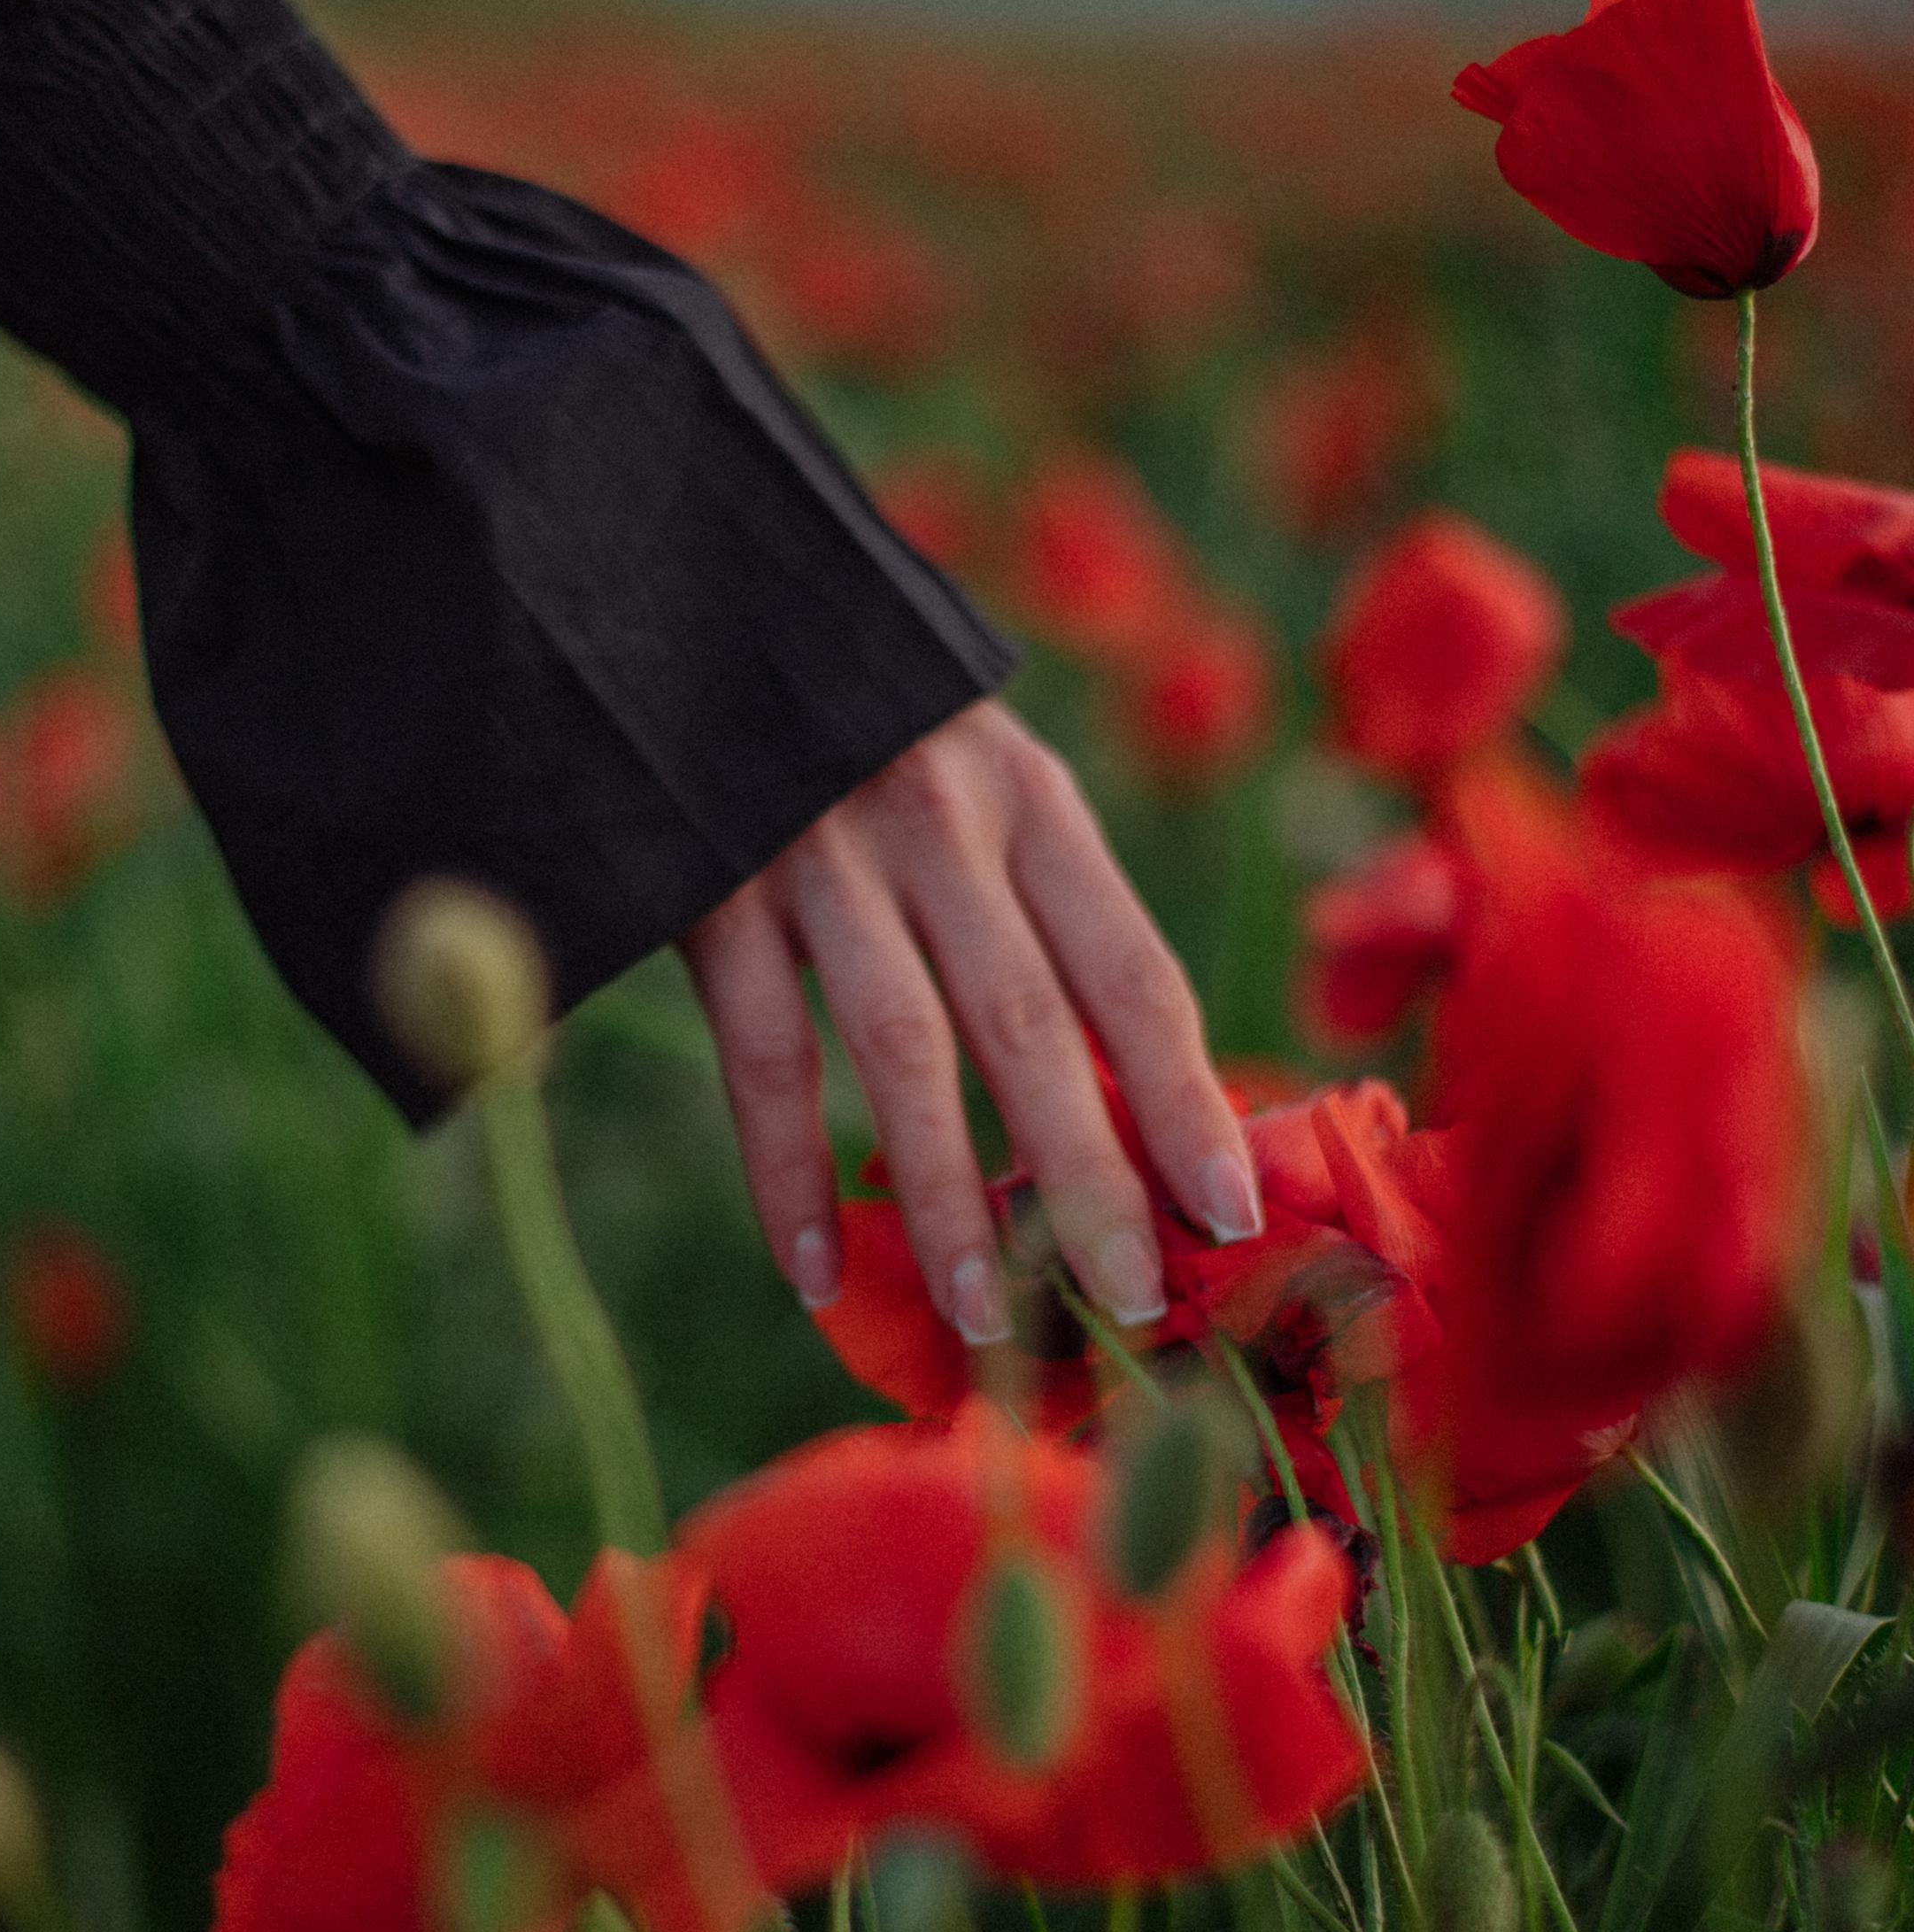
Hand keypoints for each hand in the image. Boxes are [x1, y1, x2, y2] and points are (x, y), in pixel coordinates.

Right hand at [677, 700, 1261, 1341]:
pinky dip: (787, 1173)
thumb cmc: (871, 730)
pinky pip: (762, 1055)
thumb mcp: (984, 784)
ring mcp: (821, 853)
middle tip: (1128, 1303)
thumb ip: (1045, 917)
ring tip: (986, 1318)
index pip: (1133, 973)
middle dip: (1087, 1181)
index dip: (1185, 1100)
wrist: (700, 612)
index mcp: (1031, 801)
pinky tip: (813, 1274)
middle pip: (1033, 1029)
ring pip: (902, 1052)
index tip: (1231, 1215)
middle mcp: (940, 823)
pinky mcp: (713, 887)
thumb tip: (1133, 1111)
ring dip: (947, 1201)